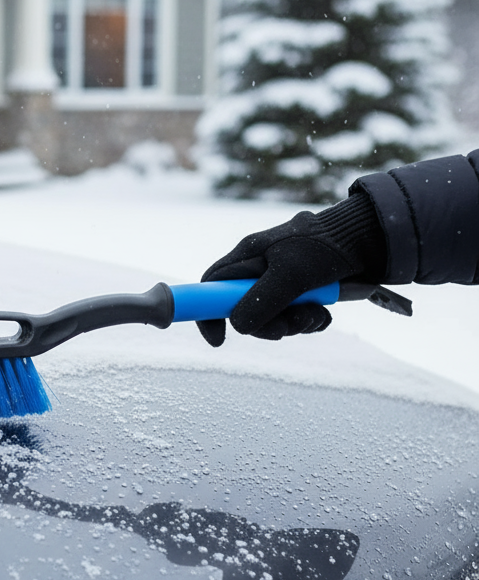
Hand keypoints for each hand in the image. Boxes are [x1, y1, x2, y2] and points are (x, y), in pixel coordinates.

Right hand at [197, 194, 385, 346]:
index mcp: (248, 257)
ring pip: (273, 318)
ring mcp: (281, 282)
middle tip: (288, 327)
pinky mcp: (302, 292)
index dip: (208, 313)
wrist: (371, 240)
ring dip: (295, 324)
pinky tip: (325, 313)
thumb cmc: (327, 247)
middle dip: (267, 325)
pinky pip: (295, 318)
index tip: (219, 339)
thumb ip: (261, 300)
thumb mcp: (291, 274)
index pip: (211, 286)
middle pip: (243, 311)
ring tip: (316, 314)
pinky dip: (310, 321)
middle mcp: (260, 270)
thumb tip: (237, 326)